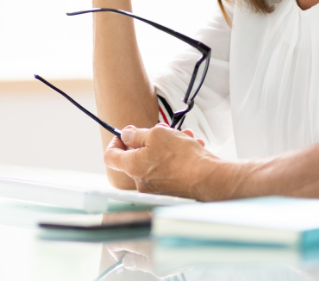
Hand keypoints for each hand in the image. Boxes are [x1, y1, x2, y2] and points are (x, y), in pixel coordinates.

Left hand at [104, 124, 220, 199]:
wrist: (208, 178)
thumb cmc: (183, 158)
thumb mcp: (156, 135)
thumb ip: (136, 134)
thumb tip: (126, 134)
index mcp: (132, 167)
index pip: (110, 156)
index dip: (115, 141)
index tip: (125, 134)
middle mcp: (141, 181)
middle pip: (136, 156)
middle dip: (149, 139)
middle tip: (162, 131)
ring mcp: (156, 187)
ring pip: (156, 159)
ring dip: (168, 145)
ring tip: (183, 137)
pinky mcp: (170, 189)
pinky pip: (169, 168)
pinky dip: (178, 156)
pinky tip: (191, 147)